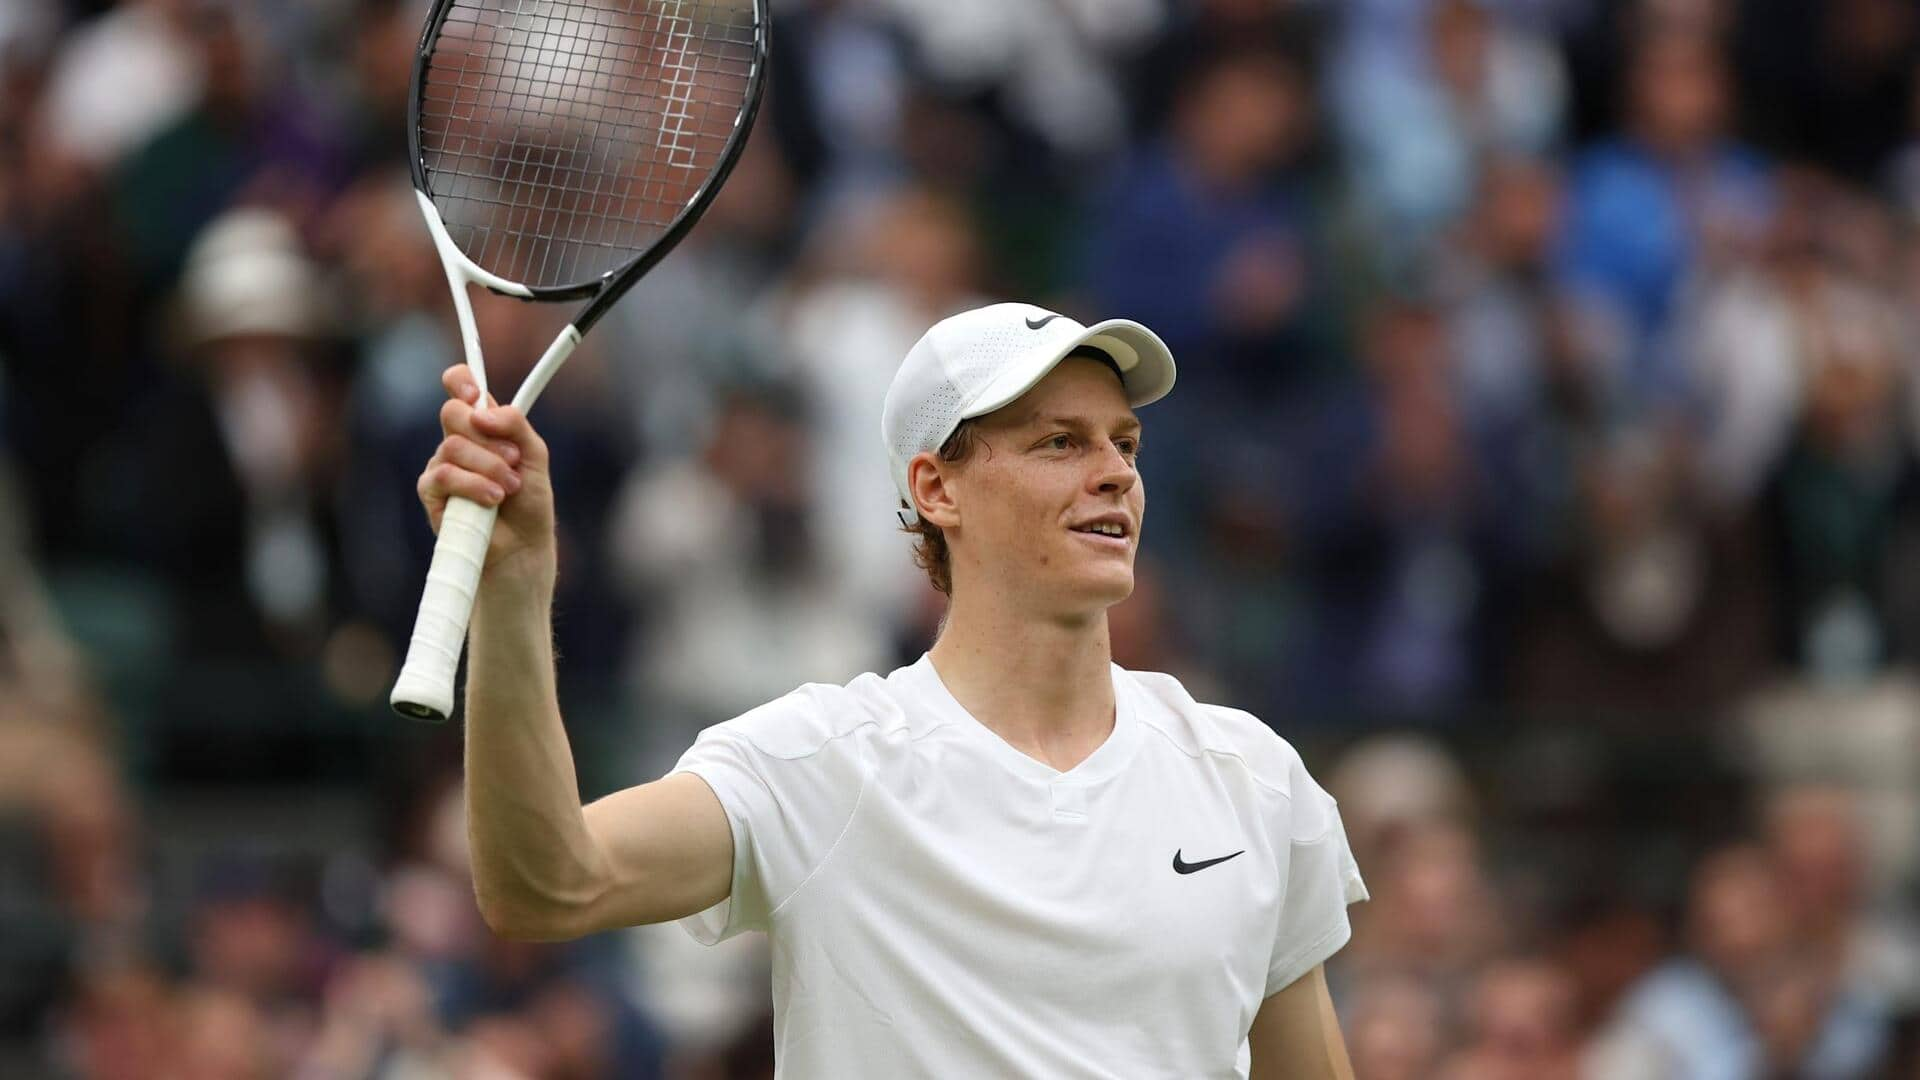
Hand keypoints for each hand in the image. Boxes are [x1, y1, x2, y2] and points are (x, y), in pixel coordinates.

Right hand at [417, 365, 556, 588]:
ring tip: (509, 488)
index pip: (460, 389)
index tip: (475, 393)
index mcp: (483, 427)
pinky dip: (472, 485)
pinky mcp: (431, 494)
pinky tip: (492, 500)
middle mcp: (459, 442)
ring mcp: (442, 466)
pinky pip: (443, 476)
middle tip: (513, 460)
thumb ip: (516, 426)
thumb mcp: (534, 457)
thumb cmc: (529, 504)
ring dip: (488, 467)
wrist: (524, 548)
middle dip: (488, 437)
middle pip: (453, 413)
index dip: (461, 380)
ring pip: (452, 446)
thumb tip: (484, 410)